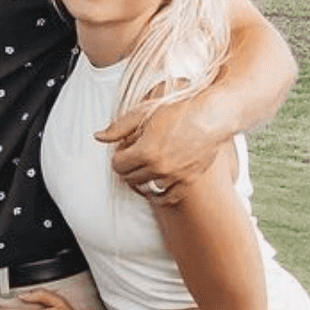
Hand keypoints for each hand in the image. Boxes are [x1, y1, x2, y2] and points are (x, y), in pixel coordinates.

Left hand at [99, 96, 226, 204]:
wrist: (211, 116)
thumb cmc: (177, 111)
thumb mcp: (142, 114)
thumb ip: (118, 128)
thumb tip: (98, 137)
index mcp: (145, 151)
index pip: (118, 164)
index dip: (118, 157)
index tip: (123, 150)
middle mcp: (160, 167)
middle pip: (130, 177)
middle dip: (127, 168)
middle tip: (132, 158)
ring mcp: (176, 176)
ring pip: (147, 188)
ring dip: (141, 180)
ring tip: (142, 170)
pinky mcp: (190, 181)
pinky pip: (169, 198)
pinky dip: (159, 196)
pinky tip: (154, 189)